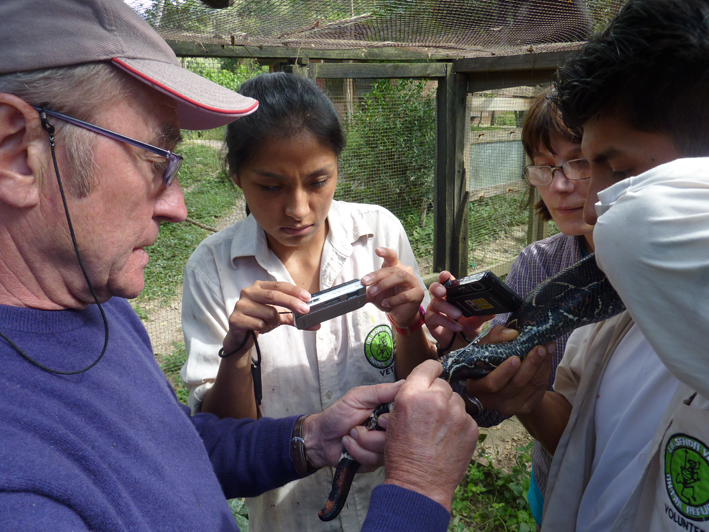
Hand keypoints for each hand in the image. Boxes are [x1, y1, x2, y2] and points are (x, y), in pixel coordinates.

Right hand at [222, 280, 312, 357]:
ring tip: (270, 324)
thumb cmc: (260, 320)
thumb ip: (296, 318)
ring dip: (275, 321)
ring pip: (268, 312)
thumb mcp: (279, 317)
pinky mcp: (235, 318)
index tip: (307, 298)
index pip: (279, 285)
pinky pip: (258, 324)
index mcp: (259, 287)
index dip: (294, 291)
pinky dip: (264, 328)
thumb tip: (317, 324)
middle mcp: (248, 292)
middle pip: (274, 295)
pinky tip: (259, 328)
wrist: (241, 337)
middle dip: (292, 303)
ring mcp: (240, 304)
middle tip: (305, 310)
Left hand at [302, 380, 404, 471]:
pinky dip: (356, 451)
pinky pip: (374, 458)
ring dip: (362, 441)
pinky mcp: (377, 462)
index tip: (379, 419)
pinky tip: (349, 445)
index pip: (406, 413)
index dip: (395, 418)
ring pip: (385, 448)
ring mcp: (385, 446)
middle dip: (374, 432)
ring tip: (351, 434)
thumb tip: (404, 384)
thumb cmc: (338, 415)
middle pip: (399, 434)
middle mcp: (390, 428)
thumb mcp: (357, 397)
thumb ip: (380, 391)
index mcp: (388, 410)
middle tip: (358, 425)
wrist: (321, 438)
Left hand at [361, 247, 423, 328]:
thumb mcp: (375, 295)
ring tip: (373, 292)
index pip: (392, 256)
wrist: (400, 313)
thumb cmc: (389, 299)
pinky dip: (393, 300)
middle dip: (376, 275)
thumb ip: (367, 292)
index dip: (385, 252)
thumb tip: (357, 292)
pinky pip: (405, 295)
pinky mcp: (418, 293)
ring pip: (400, 277)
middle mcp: (405, 272)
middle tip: (364, 282)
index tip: (377, 250)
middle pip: (392, 269)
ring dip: (384, 284)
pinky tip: (385, 303)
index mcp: (395, 268)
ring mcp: (413, 282)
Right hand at [383, 360, 478, 511]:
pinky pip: (466, 418)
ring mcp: (457, 414)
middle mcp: (436, 399)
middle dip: (437, 395)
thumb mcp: (394, 418)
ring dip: (449, 409)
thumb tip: (424, 385)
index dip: (430, 371)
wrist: (419, 484)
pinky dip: (459, 426)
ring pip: (456, 400)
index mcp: (413, 394)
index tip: (432, 374)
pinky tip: (448, 440)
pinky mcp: (471, 428)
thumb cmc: (402, 454)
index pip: (428, 366)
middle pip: (443, 384)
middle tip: (430, 414)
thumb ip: (411, 396)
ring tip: (438, 430)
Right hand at [425, 271, 493, 350]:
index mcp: (453, 296)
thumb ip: (482, 315)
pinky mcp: (431, 323)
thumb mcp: (477, 321)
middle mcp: (442, 301)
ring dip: (447, 308)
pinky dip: (447, 322)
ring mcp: (435, 311)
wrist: (461, 346)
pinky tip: (457, 327)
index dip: (445, 277)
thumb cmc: (467, 329)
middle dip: (438, 288)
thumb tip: (493, 311)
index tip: (446, 276)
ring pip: (435, 303)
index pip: (447, 282)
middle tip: (444, 292)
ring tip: (459, 315)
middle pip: (435, 288)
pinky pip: (434, 318)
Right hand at [465, 342, 553, 416]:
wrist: (500, 380)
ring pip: (530, 387)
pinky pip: (538, 390)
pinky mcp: (524, 408)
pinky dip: (545, 372)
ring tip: (547, 348)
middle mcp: (491, 401)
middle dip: (529, 365)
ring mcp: (508, 407)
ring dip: (541, 366)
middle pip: (515, 385)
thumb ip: (495, 336)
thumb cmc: (489, 360)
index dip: (504, 372)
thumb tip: (513, 334)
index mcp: (477, 387)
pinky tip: (547, 358)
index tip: (516, 358)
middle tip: (539, 348)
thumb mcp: (486, 346)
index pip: (491, 383)